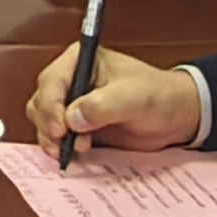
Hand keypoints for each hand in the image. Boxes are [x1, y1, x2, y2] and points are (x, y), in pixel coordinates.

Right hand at [24, 44, 202, 154]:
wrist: (175, 117)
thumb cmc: (158, 96)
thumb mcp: (133, 96)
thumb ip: (102, 105)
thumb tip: (72, 118)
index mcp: (80, 61)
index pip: (51, 81)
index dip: (50, 106)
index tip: (61, 129)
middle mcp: (71, 81)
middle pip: (41, 102)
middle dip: (49, 125)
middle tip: (66, 143)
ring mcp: (72, 104)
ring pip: (44, 121)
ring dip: (53, 139)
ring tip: (78, 148)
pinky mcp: (78, 126)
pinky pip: (57, 138)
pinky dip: (60, 148)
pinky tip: (74, 155)